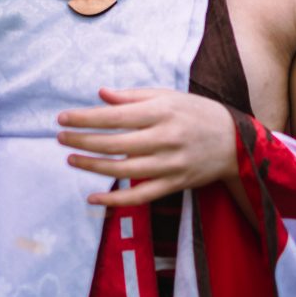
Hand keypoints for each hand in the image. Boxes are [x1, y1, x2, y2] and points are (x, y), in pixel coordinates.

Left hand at [57, 87, 237, 205]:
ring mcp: (170, 164)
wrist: (235, 142)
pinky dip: (115, 201)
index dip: (86, 118)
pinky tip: (93, 197)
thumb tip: (100, 95)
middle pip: (115, 144)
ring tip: (71, 159)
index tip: (62, 118)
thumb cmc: (196, 113)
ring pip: (124, 170)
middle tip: (60, 137)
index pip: (115, 116)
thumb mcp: (168, 97)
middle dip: (83, 141)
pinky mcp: (174, 184)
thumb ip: (133, 97)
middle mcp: (165, 138)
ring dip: (93, 166)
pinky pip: (141, 197)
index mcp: (161, 112)